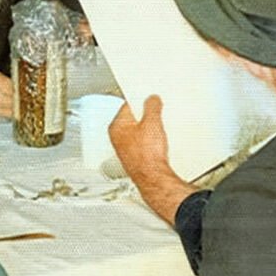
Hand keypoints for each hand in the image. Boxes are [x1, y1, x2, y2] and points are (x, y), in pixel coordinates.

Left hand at [109, 95, 195, 224]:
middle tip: (157, 112)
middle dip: (146, 114)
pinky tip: (159, 142)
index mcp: (116, 126)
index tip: (149, 97)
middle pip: (133, 118)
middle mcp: (117, 137)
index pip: (127, 106)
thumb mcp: (152, 123)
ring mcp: (125, 148)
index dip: (140, 99)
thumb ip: (152, 107)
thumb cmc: (147, 156)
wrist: (153, 178)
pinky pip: (143, 142)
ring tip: (159, 129)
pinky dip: (151, 139)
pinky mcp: (135, 156)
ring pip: (138, 130)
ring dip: (149, 127)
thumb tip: (151, 99)